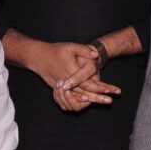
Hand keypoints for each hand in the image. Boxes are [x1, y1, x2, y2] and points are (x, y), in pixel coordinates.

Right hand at [1, 31, 119, 110]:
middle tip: (110, 101)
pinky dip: (77, 103)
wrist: (38, 57)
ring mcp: (62, 87)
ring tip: (101, 101)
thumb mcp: (70, 46)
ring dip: (89, 102)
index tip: (111, 91)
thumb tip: (96, 54)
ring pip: (76, 100)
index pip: (88, 83)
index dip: (100, 88)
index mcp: (71, 71)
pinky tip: (86, 102)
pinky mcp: (58, 90)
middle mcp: (67, 82)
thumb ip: (84, 50)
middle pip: (84, 94)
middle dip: (98, 98)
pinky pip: (68, 100)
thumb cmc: (55, 50)